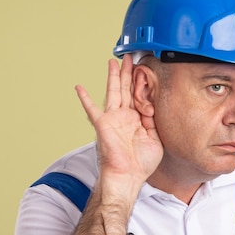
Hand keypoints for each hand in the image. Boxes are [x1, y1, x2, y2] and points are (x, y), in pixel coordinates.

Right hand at [75, 55, 162, 191]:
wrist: (129, 176)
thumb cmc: (141, 164)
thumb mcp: (155, 140)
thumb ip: (154, 123)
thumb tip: (152, 108)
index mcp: (137, 120)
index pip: (139, 97)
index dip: (143, 85)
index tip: (146, 71)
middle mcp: (124, 117)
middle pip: (126, 90)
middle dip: (128, 73)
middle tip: (129, 58)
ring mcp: (113, 119)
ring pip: (113, 92)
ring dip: (113, 77)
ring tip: (113, 62)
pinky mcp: (103, 124)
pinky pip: (92, 109)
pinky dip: (85, 98)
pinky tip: (79, 87)